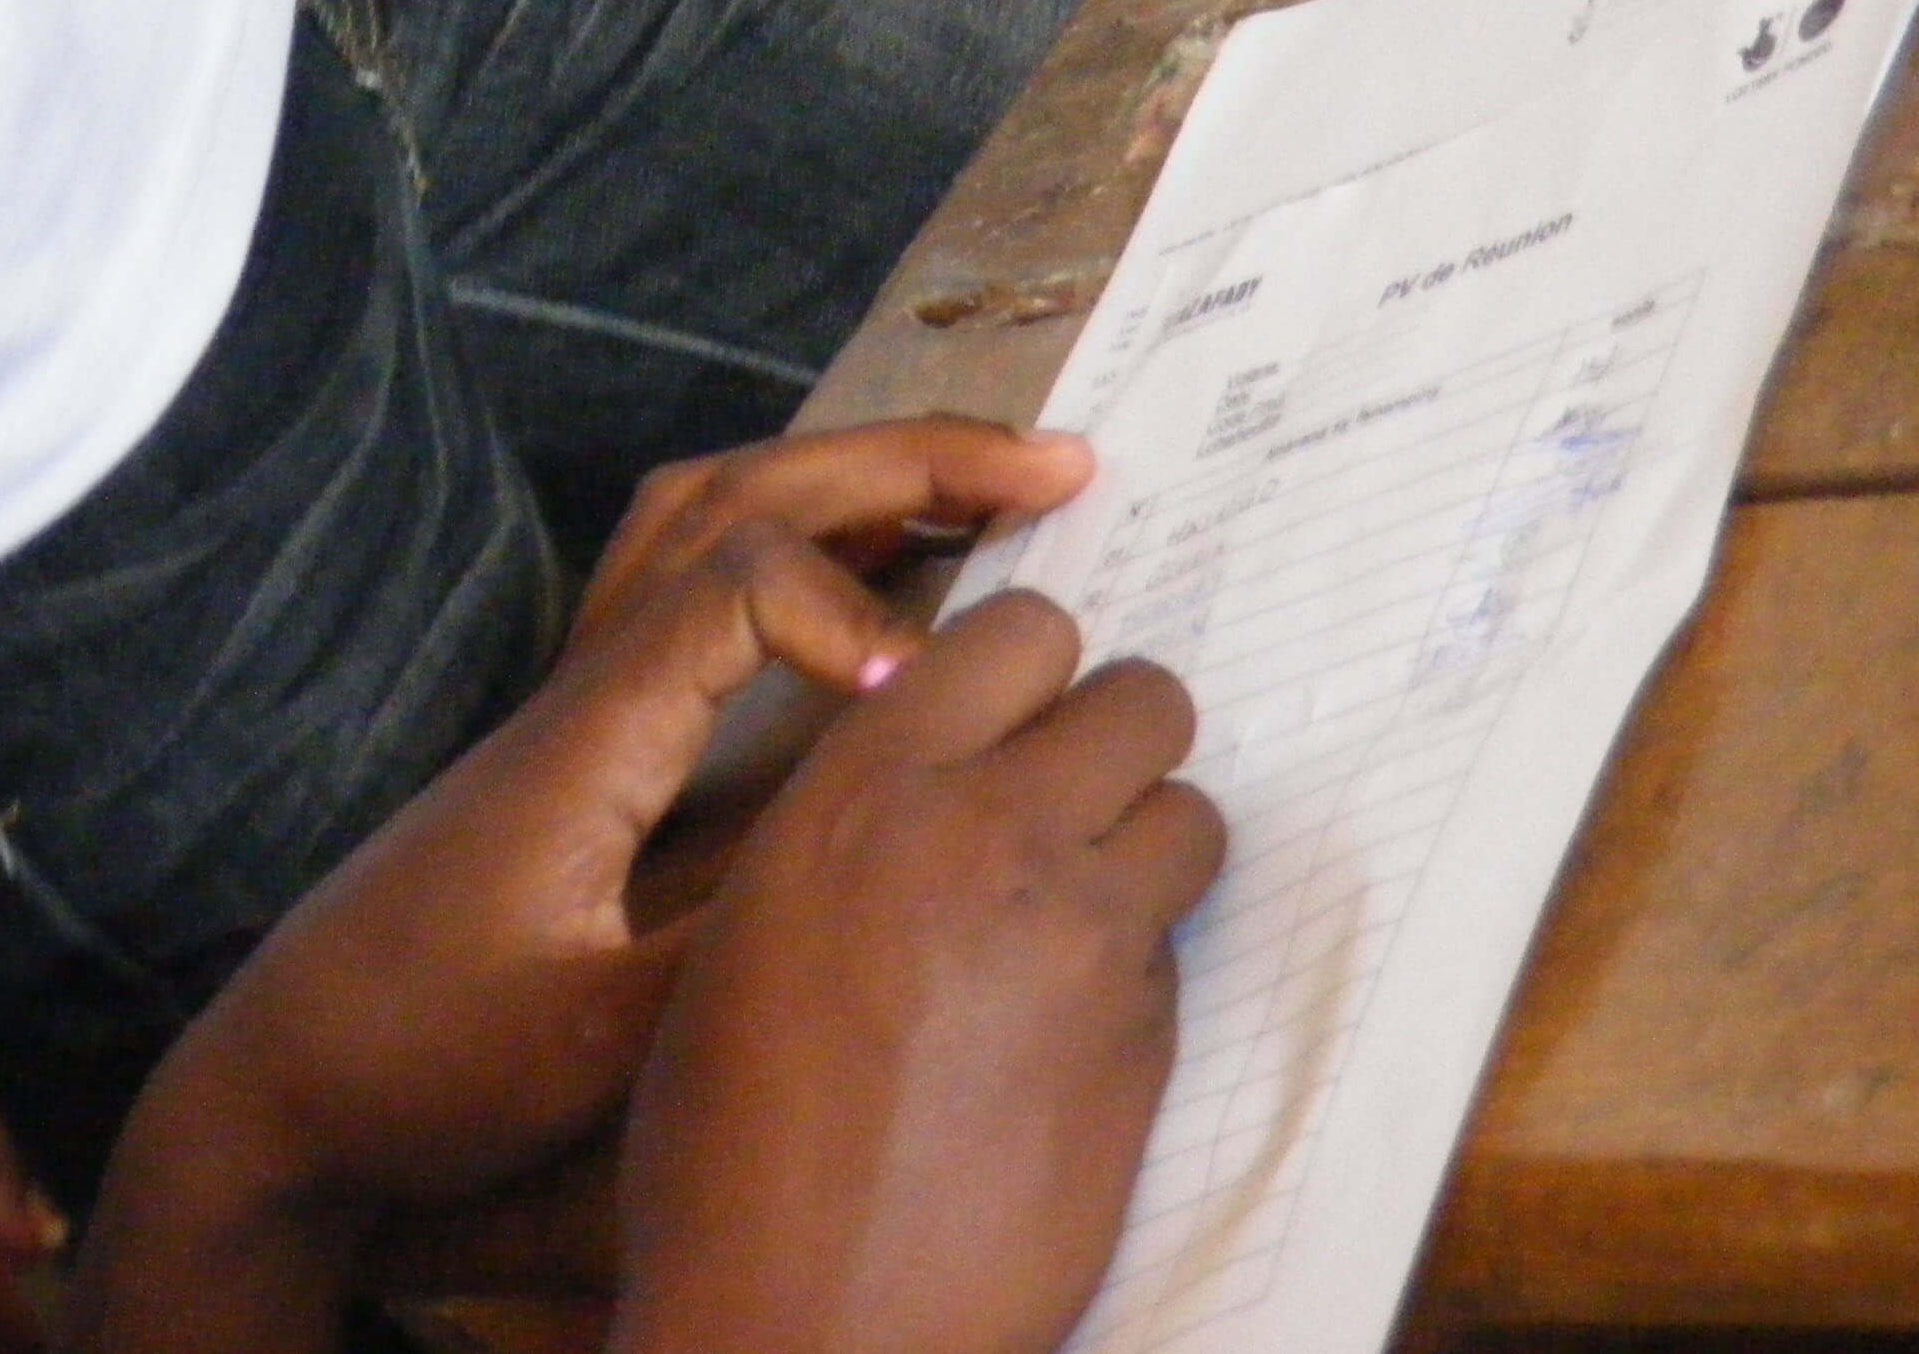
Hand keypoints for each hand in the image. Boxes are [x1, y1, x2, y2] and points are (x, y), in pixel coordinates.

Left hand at [72, 418, 1096, 1353]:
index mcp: (585, 736)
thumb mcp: (587, 1045)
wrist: (288, 1083)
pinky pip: (696, 575)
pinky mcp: (585, 733)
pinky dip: (804, 535)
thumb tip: (883, 866)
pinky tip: (886, 574)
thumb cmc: (422, 1066)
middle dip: (902, 461)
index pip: (729, 584)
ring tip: (993, 486)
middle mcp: (580, 683)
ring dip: (852, 476)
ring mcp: (576, 695)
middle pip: (733, 498)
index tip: (921, 694)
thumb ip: (730, 963)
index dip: (846, 608)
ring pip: (708, 515)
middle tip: (1059, 464)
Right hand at [614, 594, 1225, 1353]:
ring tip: (1075, 907)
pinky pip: (1173, 946)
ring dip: (1147, 843)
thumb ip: (853, 823)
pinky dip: (1135, 961)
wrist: (808, 1316)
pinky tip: (1061, 1025)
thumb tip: (931, 779)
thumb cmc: (727, 1141)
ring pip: (1191, 815)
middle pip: (1146, 699)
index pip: (1025, 632)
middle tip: (1068, 794)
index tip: (1012, 706)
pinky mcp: (1148, 1038)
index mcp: (870, 789)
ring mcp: (1087, 937)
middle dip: (1118, 736)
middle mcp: (992, 835)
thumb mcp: (747, 930)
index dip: (1031, 666)